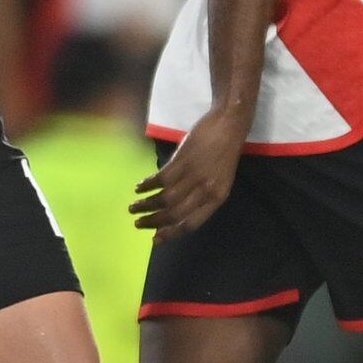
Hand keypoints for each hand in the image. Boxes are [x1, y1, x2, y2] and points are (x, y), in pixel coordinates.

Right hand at [133, 109, 246, 234]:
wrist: (229, 123)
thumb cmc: (226, 152)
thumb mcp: (220, 179)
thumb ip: (202, 196)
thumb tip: (177, 210)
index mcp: (218, 198)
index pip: (192, 223)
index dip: (172, 233)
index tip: (155, 239)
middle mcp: (205, 190)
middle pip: (175, 212)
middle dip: (153, 221)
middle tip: (137, 224)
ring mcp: (193, 174)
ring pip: (165, 197)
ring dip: (146, 204)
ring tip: (133, 207)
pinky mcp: (183, 159)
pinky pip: (161, 177)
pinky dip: (148, 184)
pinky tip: (139, 187)